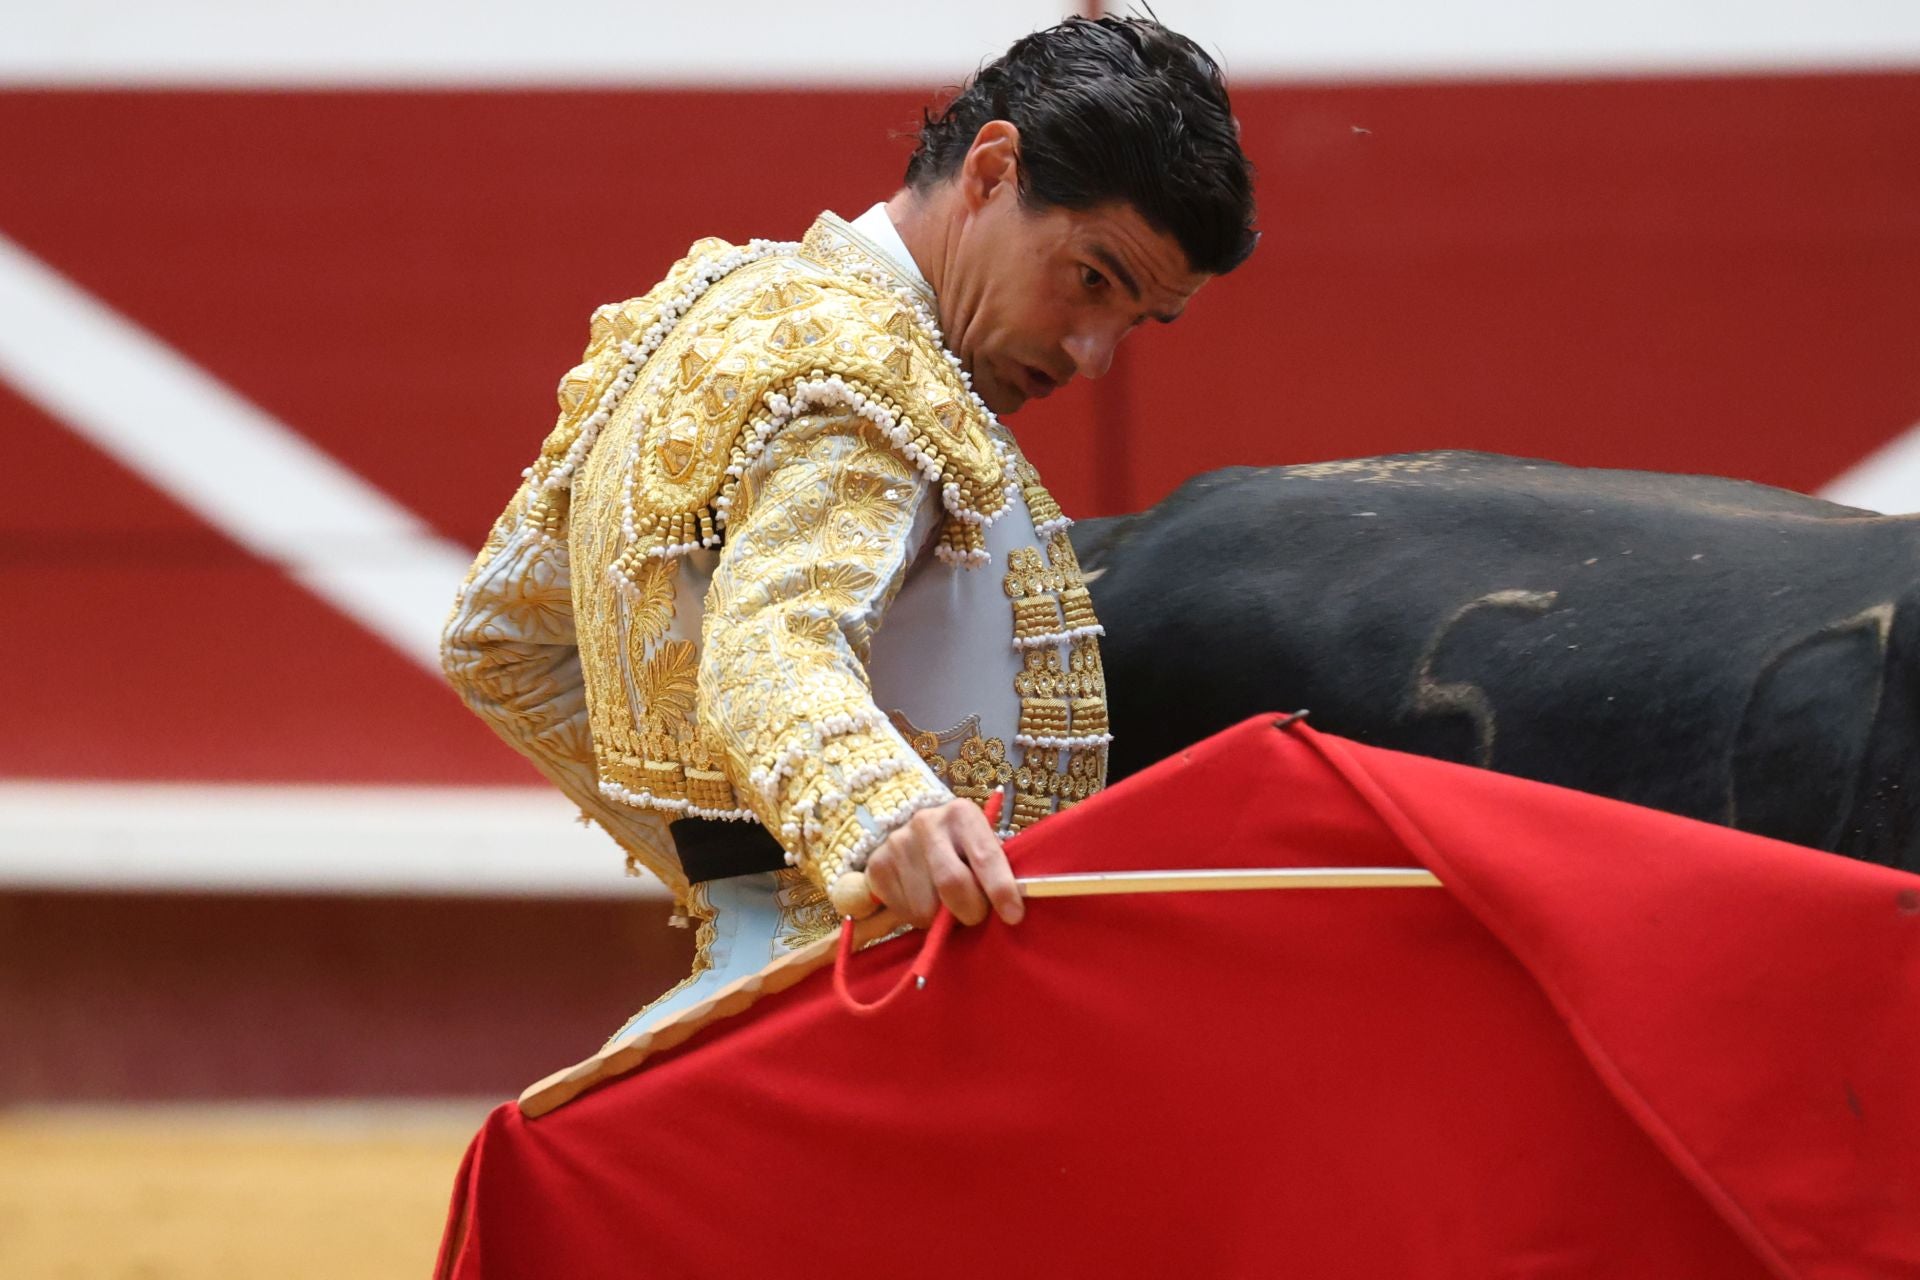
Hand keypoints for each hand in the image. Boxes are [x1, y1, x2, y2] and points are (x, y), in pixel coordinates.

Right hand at [864, 799, 1022, 927]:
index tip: (1013, 916)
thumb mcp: (980, 847)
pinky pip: (903, 912)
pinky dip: (917, 918)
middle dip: (970, 911)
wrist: (912, 835)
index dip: (1001, 889)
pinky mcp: (877, 866)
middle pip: (952, 883)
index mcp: (962, 814)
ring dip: (940, 918)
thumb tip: (1010, 912)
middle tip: (975, 916)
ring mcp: (898, 843)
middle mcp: (927, 822)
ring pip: (926, 907)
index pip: (985, 856)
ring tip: (943, 902)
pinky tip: (921, 899)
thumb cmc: (960, 848)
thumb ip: (993, 871)